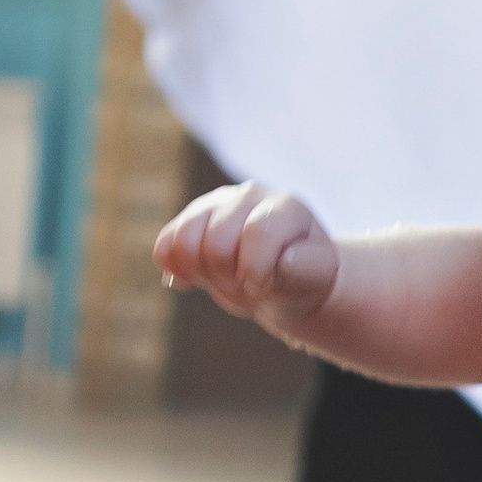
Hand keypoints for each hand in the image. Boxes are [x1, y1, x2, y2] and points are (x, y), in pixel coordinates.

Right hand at [154, 180, 337, 337]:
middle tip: (246, 282)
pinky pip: (165, 245)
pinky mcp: (191, 219)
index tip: (265, 286)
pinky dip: (176, 268)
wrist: (285, 277)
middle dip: (229, 276)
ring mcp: (217, 204)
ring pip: (184, 241)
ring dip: (202, 272)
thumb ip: (302, 269)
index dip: (256, 271)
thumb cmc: (302, 277)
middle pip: (216, 242)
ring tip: (225, 278)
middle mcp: (250, 196)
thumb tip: (281, 261)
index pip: (257, 233)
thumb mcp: (315, 278)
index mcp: (286, 208)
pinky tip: (195, 279)